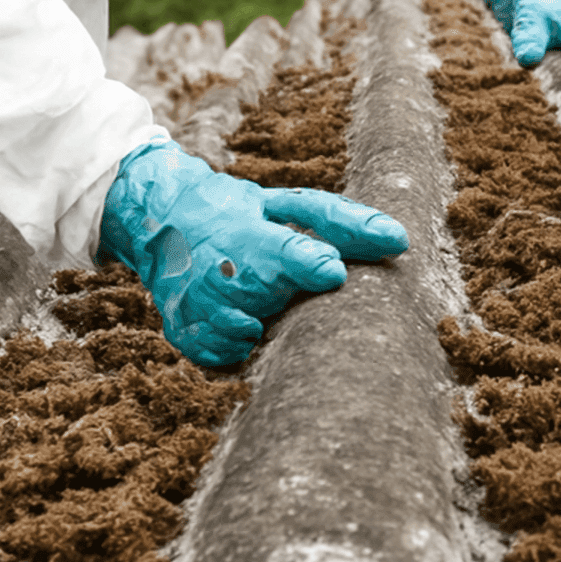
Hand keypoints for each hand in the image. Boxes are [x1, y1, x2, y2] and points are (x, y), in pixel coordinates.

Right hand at [98, 140, 409, 365]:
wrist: (161, 219)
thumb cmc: (241, 214)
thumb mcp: (287, 206)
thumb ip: (344, 223)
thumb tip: (400, 240)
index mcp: (247, 233)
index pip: (282, 253)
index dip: (309, 265)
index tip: (333, 272)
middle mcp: (216, 270)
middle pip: (266, 298)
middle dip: (282, 295)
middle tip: (285, 284)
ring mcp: (195, 305)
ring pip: (245, 332)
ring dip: (261, 322)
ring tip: (257, 298)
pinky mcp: (183, 333)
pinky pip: (223, 356)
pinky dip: (236, 344)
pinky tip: (239, 321)